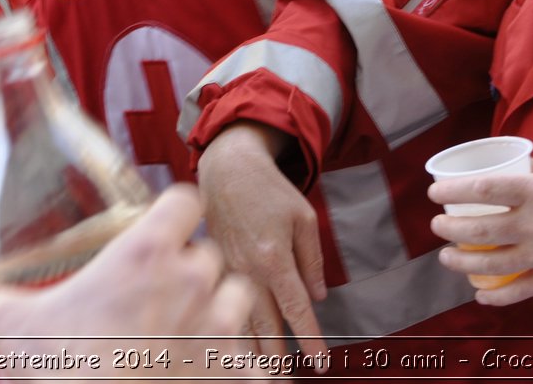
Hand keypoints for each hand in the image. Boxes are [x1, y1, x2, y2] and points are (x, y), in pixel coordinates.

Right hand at [0, 185, 259, 378]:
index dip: (173, 213)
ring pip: (239, 297)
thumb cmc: (62, 373)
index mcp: (146, 254)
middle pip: (209, 253)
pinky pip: (256, 361)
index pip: (184, 200)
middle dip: (190, 270)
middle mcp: (193, 281)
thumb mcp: (8, 330)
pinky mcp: (238, 374)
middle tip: (158, 296)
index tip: (160, 228)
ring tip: (190, 330)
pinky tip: (213, 373)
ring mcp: (222, 328)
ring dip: (219, 309)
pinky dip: (239, 366)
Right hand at [197, 122, 328, 360]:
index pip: (295, 309)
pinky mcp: (212, 268)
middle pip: (264, 325)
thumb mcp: (304, 217)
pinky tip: (234, 347)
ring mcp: (226, 271)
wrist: (226, 169)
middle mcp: (247, 270)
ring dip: (251, 351)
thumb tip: (317, 296)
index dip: (309, 338)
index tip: (320, 361)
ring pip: (239, 320)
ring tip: (263, 375)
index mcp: (273, 257)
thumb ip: (312, 259)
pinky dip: (229, 329)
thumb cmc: (269, 190)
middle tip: (284, 381)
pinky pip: (221, 306)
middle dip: (276, 358)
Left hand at [428, 160, 532, 305]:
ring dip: (461, 262)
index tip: (434, 194)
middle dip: (449, 229)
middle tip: (437, 226)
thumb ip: (529, 168)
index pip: (482, 189)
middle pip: (479, 230)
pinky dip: (495, 297)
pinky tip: (479, 294)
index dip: (452, 192)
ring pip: (491, 263)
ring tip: (446, 256)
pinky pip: (518, 291)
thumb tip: (499, 162)